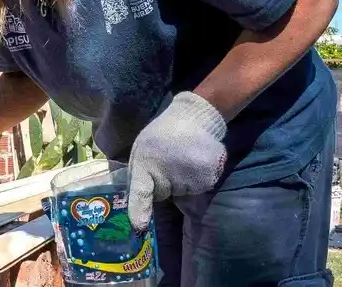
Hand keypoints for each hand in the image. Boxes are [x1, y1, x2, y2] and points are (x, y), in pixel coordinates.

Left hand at [127, 91, 226, 231]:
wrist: (195, 117)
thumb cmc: (162, 133)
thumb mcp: (141, 148)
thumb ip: (139, 173)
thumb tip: (136, 198)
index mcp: (146, 164)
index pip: (141, 191)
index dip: (139, 210)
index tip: (139, 227)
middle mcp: (168, 173)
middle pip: (164, 195)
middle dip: (163, 184)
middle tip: (167, 161)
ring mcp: (189, 177)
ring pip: (182, 192)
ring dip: (181, 181)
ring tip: (181, 158)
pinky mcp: (208, 178)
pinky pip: (198, 188)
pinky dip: (197, 179)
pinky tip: (195, 161)